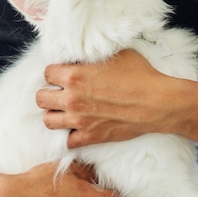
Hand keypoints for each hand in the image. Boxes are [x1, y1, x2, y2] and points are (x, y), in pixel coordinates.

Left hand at [36, 50, 172, 147]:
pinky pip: (67, 141)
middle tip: (60, 93)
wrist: (157, 102)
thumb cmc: (140, 75)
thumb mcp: (116, 54)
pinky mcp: (90, 136)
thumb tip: (86, 56)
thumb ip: (94, 56)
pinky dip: (69, 136)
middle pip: (40, 98)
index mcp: (74, 75)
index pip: (47, 73)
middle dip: (48, 94)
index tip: (63, 75)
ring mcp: (79, 120)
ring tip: (64, 111)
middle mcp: (72, 98)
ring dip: (54, 114)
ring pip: (48, 121)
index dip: (55, 73)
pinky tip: (77, 128)